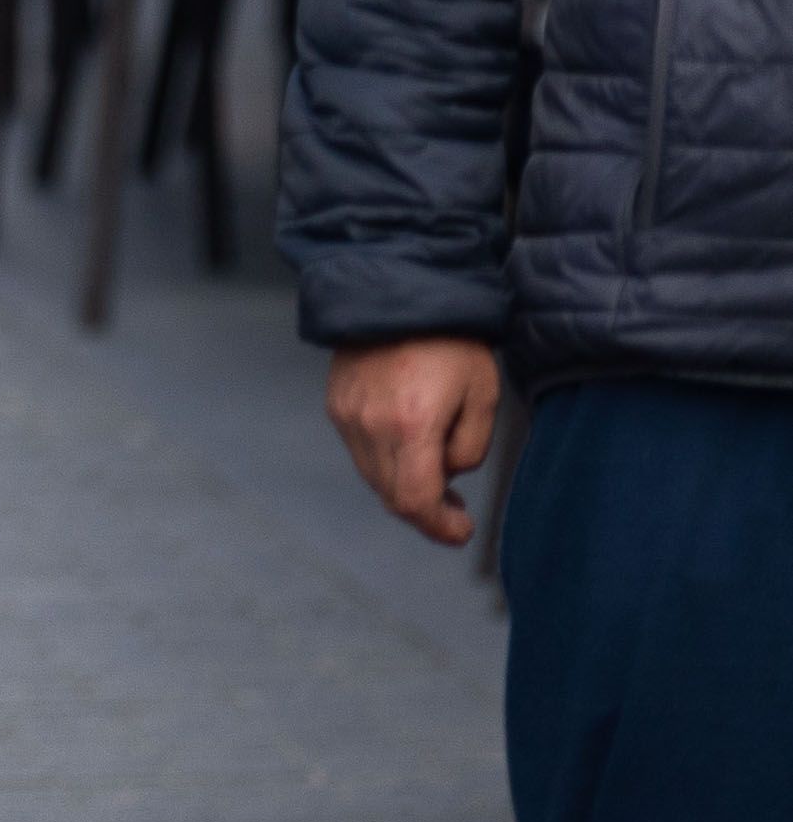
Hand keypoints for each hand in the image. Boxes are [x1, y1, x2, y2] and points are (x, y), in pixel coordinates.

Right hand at [327, 336, 504, 545]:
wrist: (399, 291)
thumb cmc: (451, 341)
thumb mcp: (484, 396)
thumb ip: (469, 448)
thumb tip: (447, 474)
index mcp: (411, 425)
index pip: (415, 501)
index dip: (439, 527)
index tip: (461, 531)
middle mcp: (369, 426)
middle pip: (391, 496)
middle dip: (425, 511)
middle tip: (453, 510)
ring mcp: (347, 416)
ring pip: (373, 476)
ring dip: (403, 487)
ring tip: (434, 477)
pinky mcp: (336, 404)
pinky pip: (360, 451)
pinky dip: (385, 462)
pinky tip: (408, 448)